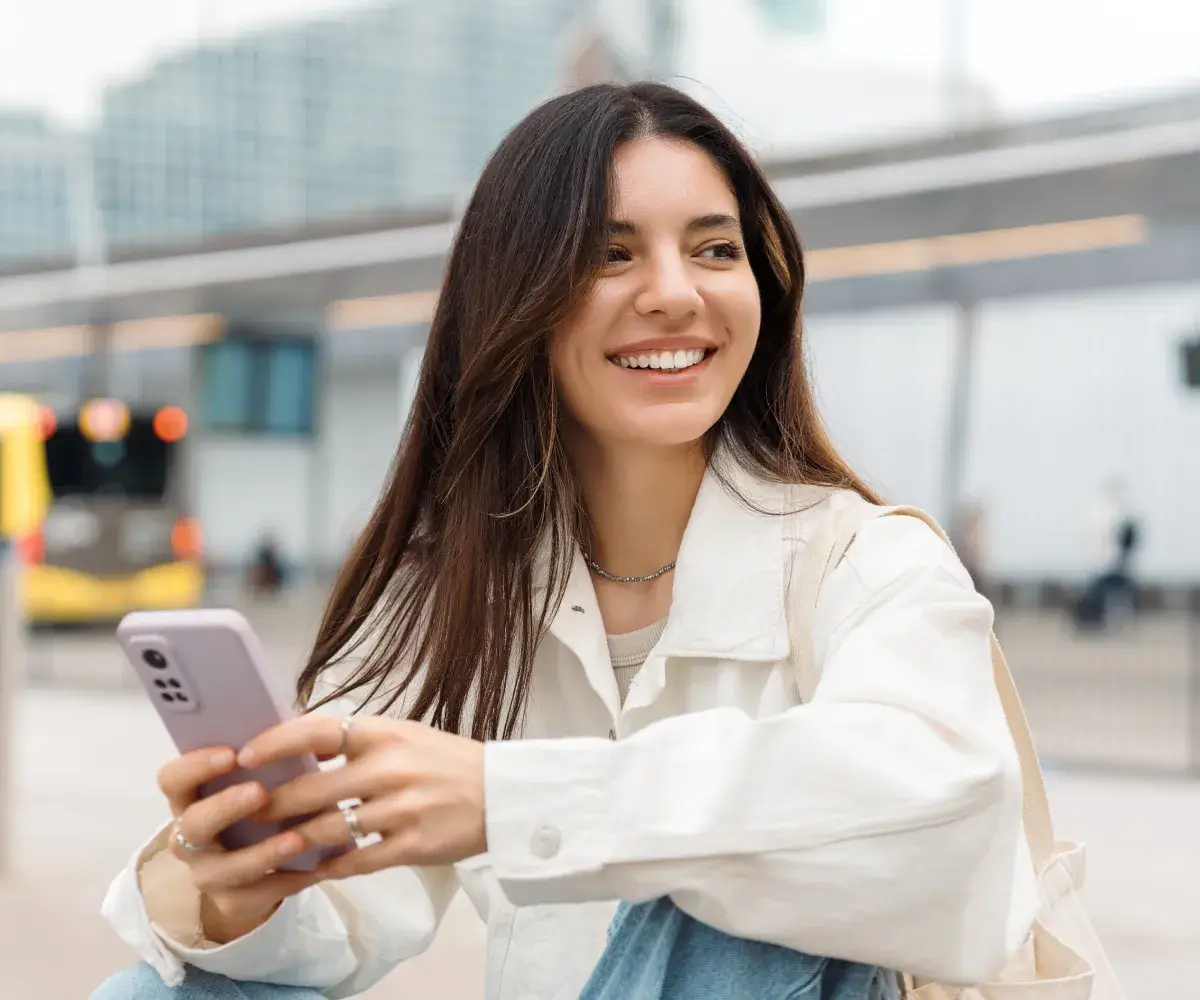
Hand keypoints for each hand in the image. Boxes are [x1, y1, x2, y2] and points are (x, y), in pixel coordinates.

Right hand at [158, 749, 319, 942]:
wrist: (261, 862)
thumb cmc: (262, 802)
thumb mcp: (262, 776)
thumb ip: (270, 756)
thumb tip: (305, 731)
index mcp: (191, 797)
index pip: (172, 779)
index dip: (195, 766)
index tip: (231, 754)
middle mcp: (189, 837)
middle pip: (192, 824)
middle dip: (225, 807)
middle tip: (260, 792)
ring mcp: (206, 873)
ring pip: (224, 869)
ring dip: (262, 853)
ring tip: (297, 838)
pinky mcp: (231, 901)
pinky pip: (256, 896)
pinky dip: (287, 881)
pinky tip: (316, 868)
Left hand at [238, 714, 486, 880]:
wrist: (501, 793)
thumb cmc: (445, 761)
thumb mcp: (403, 735)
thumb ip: (355, 741)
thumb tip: (295, 745)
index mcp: (384, 733)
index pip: (316, 732)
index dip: (274, 744)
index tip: (244, 757)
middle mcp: (389, 768)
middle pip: (310, 790)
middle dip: (270, 805)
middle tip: (244, 813)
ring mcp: (400, 809)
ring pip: (326, 830)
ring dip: (294, 841)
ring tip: (273, 844)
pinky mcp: (412, 845)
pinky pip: (355, 861)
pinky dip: (329, 867)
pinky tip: (315, 868)